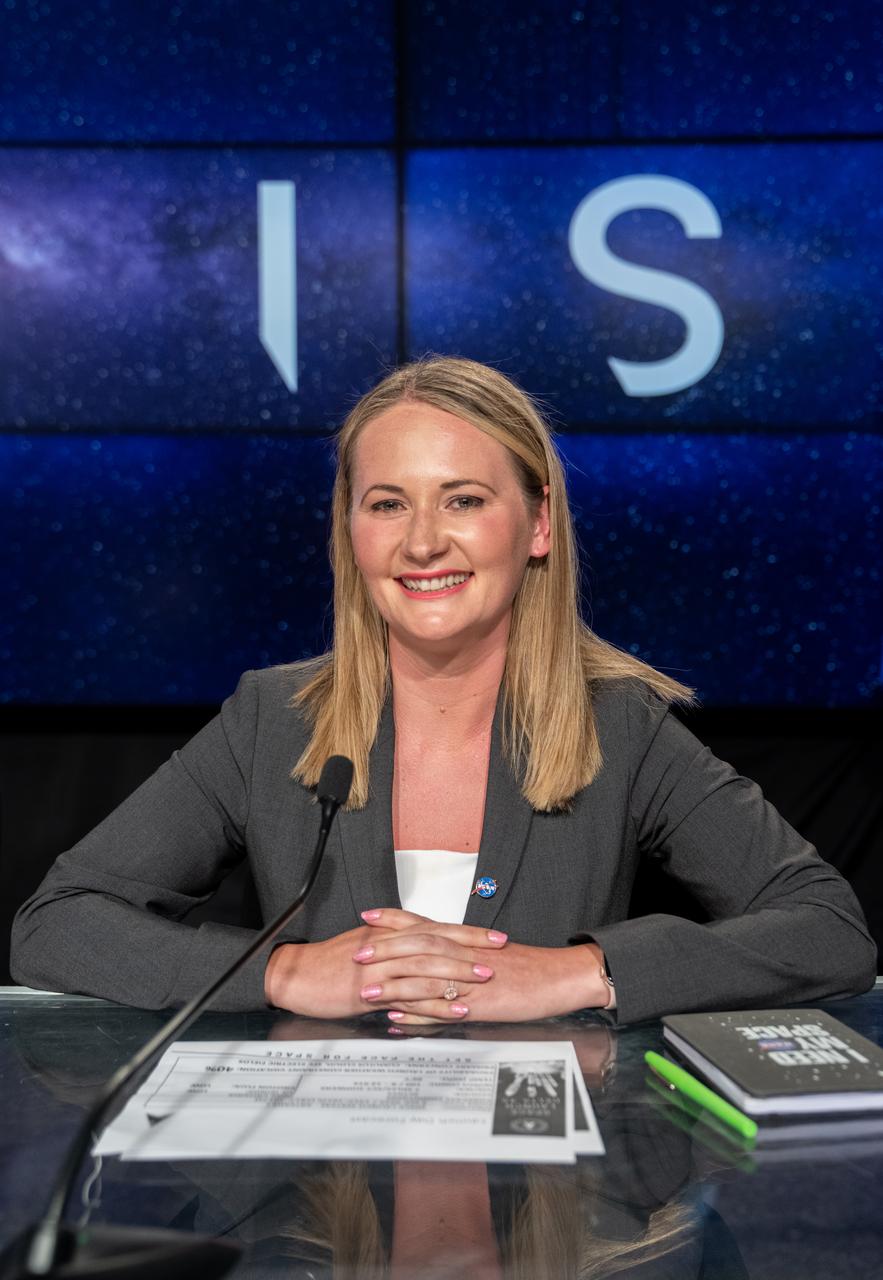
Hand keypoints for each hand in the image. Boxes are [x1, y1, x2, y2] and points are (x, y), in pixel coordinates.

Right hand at [264, 909, 505, 1018]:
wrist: (296, 975)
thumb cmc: (329, 964)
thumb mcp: (364, 947)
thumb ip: (393, 945)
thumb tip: (421, 947)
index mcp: (390, 933)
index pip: (437, 927)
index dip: (468, 931)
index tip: (493, 936)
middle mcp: (389, 945)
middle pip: (437, 941)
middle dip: (472, 947)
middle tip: (499, 952)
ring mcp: (381, 967)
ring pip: (427, 965)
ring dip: (458, 972)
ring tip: (485, 979)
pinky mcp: (372, 990)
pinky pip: (410, 996)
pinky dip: (436, 1003)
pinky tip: (456, 1010)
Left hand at [360, 910, 610, 1024]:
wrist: (559, 977)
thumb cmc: (528, 968)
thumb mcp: (491, 955)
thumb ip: (462, 954)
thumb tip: (437, 956)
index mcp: (465, 940)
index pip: (423, 923)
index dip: (393, 919)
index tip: (367, 916)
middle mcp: (464, 954)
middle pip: (417, 947)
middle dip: (383, 950)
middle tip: (356, 953)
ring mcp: (470, 979)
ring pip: (425, 978)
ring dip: (392, 986)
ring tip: (365, 993)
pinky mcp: (479, 1004)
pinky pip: (444, 1009)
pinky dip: (418, 1014)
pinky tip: (398, 1020)